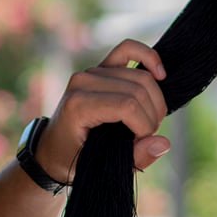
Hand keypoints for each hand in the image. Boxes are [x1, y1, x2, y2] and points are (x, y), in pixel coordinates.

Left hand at [41, 40, 170, 183]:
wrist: (53, 148)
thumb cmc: (72, 159)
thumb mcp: (100, 167)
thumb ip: (134, 158)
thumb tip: (164, 143)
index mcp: (78, 105)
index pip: (128, 106)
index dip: (144, 126)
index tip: (142, 144)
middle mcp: (83, 81)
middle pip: (138, 91)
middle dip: (152, 116)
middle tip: (146, 137)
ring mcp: (92, 71)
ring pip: (141, 77)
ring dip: (155, 101)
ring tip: (149, 122)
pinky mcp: (101, 66)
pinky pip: (128, 49)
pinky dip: (148, 57)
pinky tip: (161, 74)